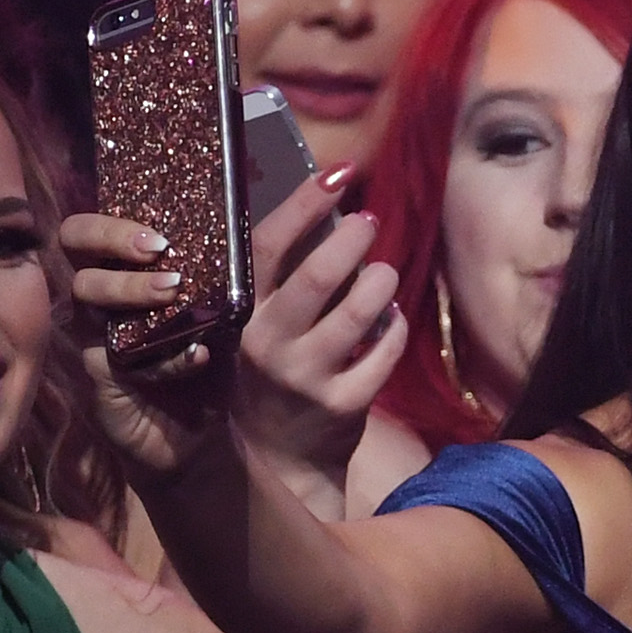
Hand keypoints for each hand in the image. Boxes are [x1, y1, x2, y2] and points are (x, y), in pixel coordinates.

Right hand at [60, 208, 237, 478]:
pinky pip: (119, 357)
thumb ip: (222, 280)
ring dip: (131, 288)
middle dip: (112, 239)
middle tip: (157, 250)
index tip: (160, 234)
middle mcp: (101, 298)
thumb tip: (243, 240)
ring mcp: (95, 335)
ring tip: (173, 292)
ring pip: (86, 293)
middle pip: (76, 248)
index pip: (92, 231)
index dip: (111, 222)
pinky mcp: (100, 376)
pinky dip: (164, 356)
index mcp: (126, 273)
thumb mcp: (223, 315)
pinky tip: (197, 356)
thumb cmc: (209, 362)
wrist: (203, 433)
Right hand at [236, 170, 405, 515]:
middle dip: (353, 239)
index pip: (268, 247)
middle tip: (370, 220)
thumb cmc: (268, 374)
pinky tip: (390, 317)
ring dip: (380, 280)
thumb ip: (278, 279)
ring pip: (360, 311)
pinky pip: (385, 350)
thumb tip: (323, 207)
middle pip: (319, 276)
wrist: (277, 461)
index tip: (338, 171)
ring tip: (383, 271)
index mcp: (237, 316)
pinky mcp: (343, 405)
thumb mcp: (254, 327)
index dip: (304, 204)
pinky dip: (394, 326)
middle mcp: (266, 346)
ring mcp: (305, 377)